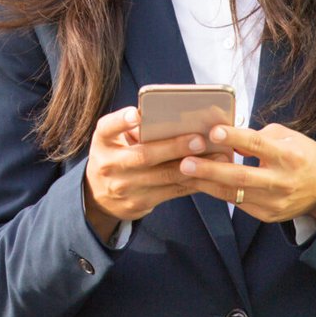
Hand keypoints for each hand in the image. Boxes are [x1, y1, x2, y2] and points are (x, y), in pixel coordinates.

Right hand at [82, 106, 226, 240]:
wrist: (98, 196)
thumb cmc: (113, 156)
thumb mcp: (112, 139)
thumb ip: (131, 128)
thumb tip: (170, 116)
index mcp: (102, 142)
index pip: (107, 127)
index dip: (122, 120)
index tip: (138, 114)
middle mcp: (110, 165)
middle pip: (144, 156)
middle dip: (173, 147)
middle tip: (199, 139)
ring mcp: (125, 187)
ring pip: (163, 176)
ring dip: (193, 167)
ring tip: (216, 156)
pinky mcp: (140, 202)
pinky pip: (172, 192)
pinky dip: (193, 182)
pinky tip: (210, 174)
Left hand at [178, 123, 315, 223]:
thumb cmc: (301, 154)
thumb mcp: (285, 137)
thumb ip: (257, 136)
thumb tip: (225, 136)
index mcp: (289, 156)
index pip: (258, 145)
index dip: (235, 138)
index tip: (213, 132)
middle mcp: (282, 181)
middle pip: (241, 177)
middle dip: (210, 170)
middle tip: (185, 163)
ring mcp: (275, 203)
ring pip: (234, 195)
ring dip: (206, 184)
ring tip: (183, 174)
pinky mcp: (268, 216)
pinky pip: (237, 203)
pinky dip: (217, 192)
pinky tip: (199, 184)